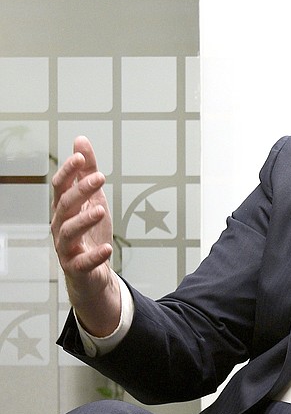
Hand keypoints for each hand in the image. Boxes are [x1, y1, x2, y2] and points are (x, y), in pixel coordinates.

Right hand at [51, 136, 120, 335]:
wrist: (92, 272)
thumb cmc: (90, 233)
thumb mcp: (92, 199)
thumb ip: (86, 172)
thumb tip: (80, 141)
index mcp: (64, 209)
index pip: (60, 187)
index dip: (68, 172)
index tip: (80, 157)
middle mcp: (60, 226)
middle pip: (65, 206)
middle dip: (80, 190)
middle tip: (100, 177)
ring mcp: (66, 248)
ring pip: (68, 232)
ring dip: (84, 220)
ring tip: (101, 209)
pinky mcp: (77, 268)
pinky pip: (82, 262)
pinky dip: (94, 256)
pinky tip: (107, 248)